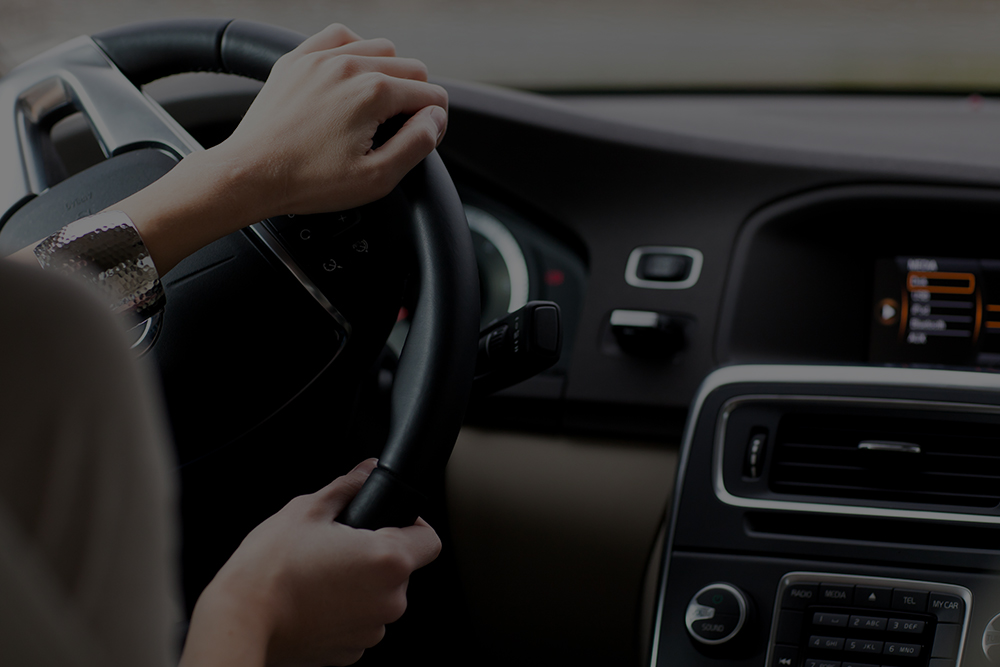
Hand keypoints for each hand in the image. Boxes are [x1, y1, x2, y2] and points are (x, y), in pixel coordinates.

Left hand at [103, 23, 447, 274]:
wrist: (250, 175)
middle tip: (398, 130)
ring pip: (380, 48)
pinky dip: (353, 52)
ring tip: (376, 108)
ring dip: (388, 74)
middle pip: (411, 67)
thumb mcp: (376, 178)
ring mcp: (320, 58)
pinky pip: (340, 37)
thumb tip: (435, 119)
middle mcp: (349, 65)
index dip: (432, 122)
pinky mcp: (298, 59)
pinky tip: (351, 77)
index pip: (430, 95)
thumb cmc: (307, 181)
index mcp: (373, 93)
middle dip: (414, 97)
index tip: (417, 140)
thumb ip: (417, 144)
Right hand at [179, 459, 441, 666]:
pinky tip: (313, 600)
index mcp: (388, 560)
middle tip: (338, 546)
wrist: (240, 620)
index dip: (412, 525)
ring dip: (359, 585)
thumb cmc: (270, 569)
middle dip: (375, 555)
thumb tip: (366, 470)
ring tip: (319, 574)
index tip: (390, 522)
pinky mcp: (351, 651)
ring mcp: (371, 630)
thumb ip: (347, 486)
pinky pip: (359, 622)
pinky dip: (344, 611)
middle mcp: (389, 600)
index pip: (429, 539)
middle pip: (400, 569)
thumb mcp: (307, 510)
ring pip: (378, 597)